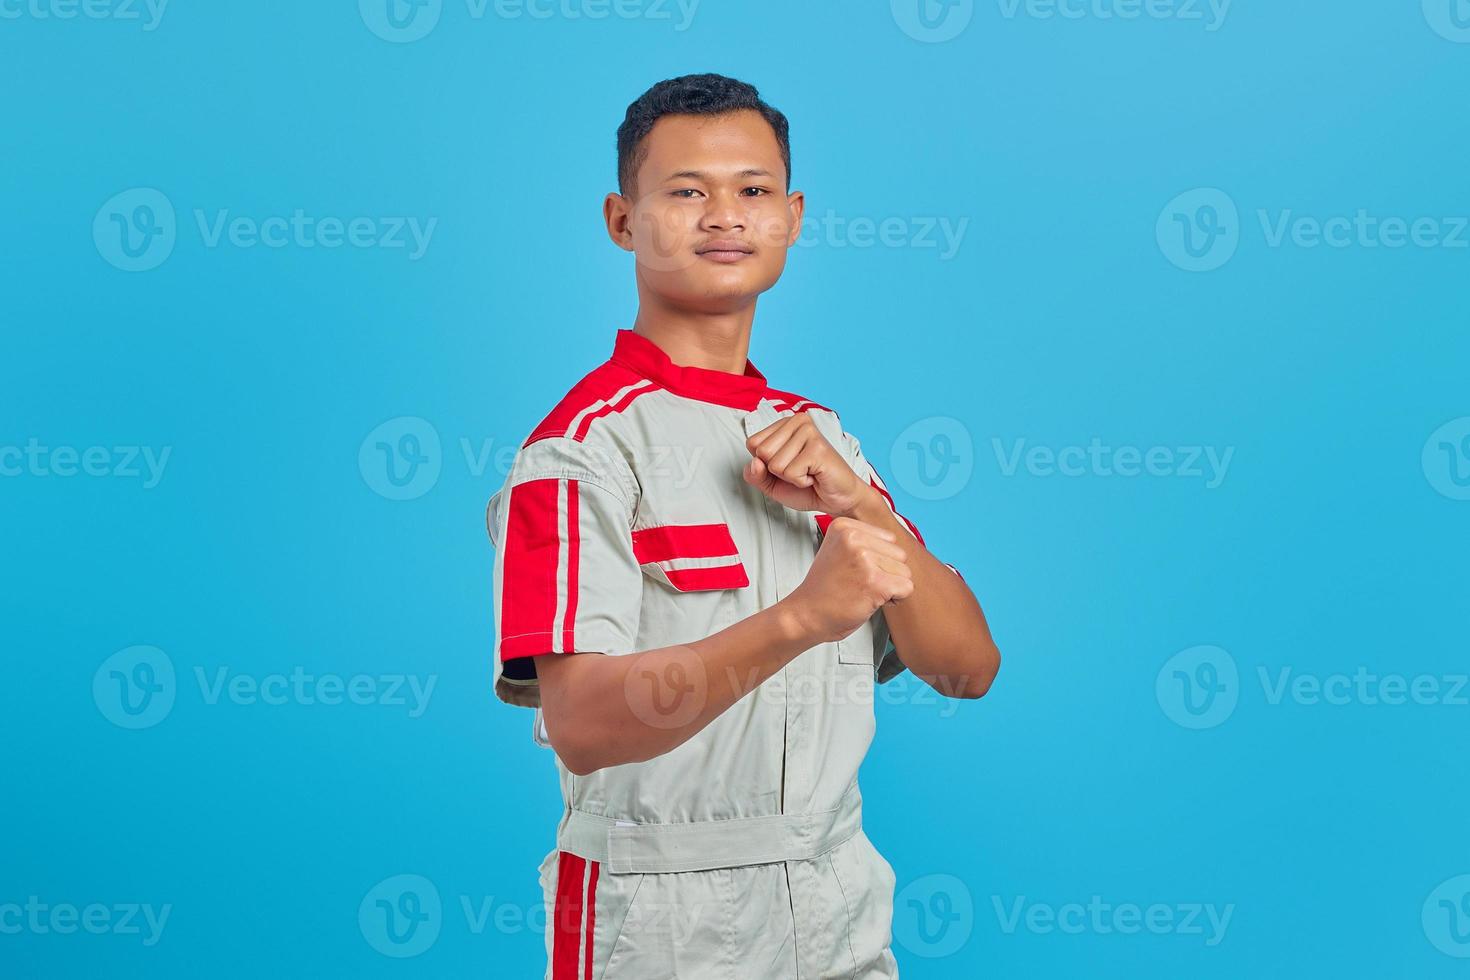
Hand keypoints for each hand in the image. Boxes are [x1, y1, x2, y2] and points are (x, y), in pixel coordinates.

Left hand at [742, 414, 873, 514]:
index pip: (752, 443)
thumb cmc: (807, 487)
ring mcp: (809, 432)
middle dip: (777, 471)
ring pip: (775, 464)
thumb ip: (755, 475)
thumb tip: (755, 463)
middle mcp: (797, 422)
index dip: (765, 464)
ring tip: (807, 472)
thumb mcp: (771, 484)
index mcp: (785, 424)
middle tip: (798, 470)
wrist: (838, 498)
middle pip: (762, 452)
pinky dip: (801, 481)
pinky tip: (814, 475)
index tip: (786, 465)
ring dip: (790, 477)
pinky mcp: (818, 447)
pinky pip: (791, 472)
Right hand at [783, 516, 913, 642]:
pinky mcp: (874, 581)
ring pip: (905, 571)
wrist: (807, 615)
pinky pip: (907, 588)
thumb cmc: (824, 589)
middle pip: (899, 554)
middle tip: (859, 583)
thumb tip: (896, 543)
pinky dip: (894, 599)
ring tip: (863, 591)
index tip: (854, 570)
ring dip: (890, 587)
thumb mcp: (838, 551)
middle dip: (886, 573)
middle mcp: (854, 538)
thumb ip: (864, 541)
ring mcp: (864, 559)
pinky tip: (870, 600)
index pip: (889, 539)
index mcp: (844, 526)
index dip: (878, 560)